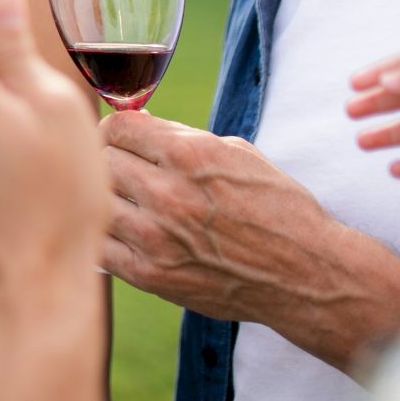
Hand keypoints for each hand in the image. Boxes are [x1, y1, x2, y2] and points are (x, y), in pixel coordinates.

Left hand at [100, 112, 342, 326]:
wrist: (304, 274)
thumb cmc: (276, 208)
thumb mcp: (237, 153)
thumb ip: (180, 136)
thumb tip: (136, 125)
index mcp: (189, 155)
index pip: (117, 128)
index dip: (116, 130)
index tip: (122, 140)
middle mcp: (168, 194)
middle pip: (101, 161)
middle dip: (110, 161)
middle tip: (124, 171)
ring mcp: (156, 238)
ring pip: (95, 201)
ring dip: (106, 198)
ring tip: (125, 201)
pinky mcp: (151, 276)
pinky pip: (100, 246)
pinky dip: (106, 236)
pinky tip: (124, 233)